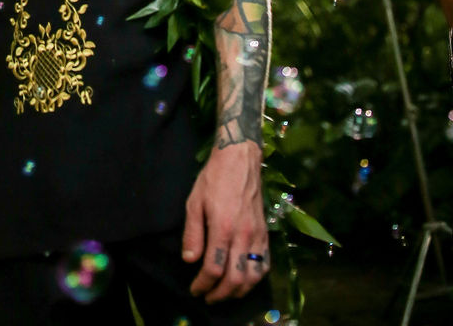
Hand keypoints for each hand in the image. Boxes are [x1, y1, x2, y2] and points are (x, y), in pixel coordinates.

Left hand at [182, 143, 267, 301]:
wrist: (240, 159)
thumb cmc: (214, 178)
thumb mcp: (194, 201)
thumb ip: (193, 233)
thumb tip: (190, 260)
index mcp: (223, 227)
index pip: (214, 268)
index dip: (203, 284)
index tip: (195, 289)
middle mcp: (243, 235)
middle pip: (235, 279)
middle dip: (220, 294)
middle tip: (208, 297)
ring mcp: (257, 235)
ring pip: (253, 276)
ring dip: (238, 291)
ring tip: (225, 293)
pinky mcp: (265, 233)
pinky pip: (265, 264)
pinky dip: (256, 279)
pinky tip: (245, 280)